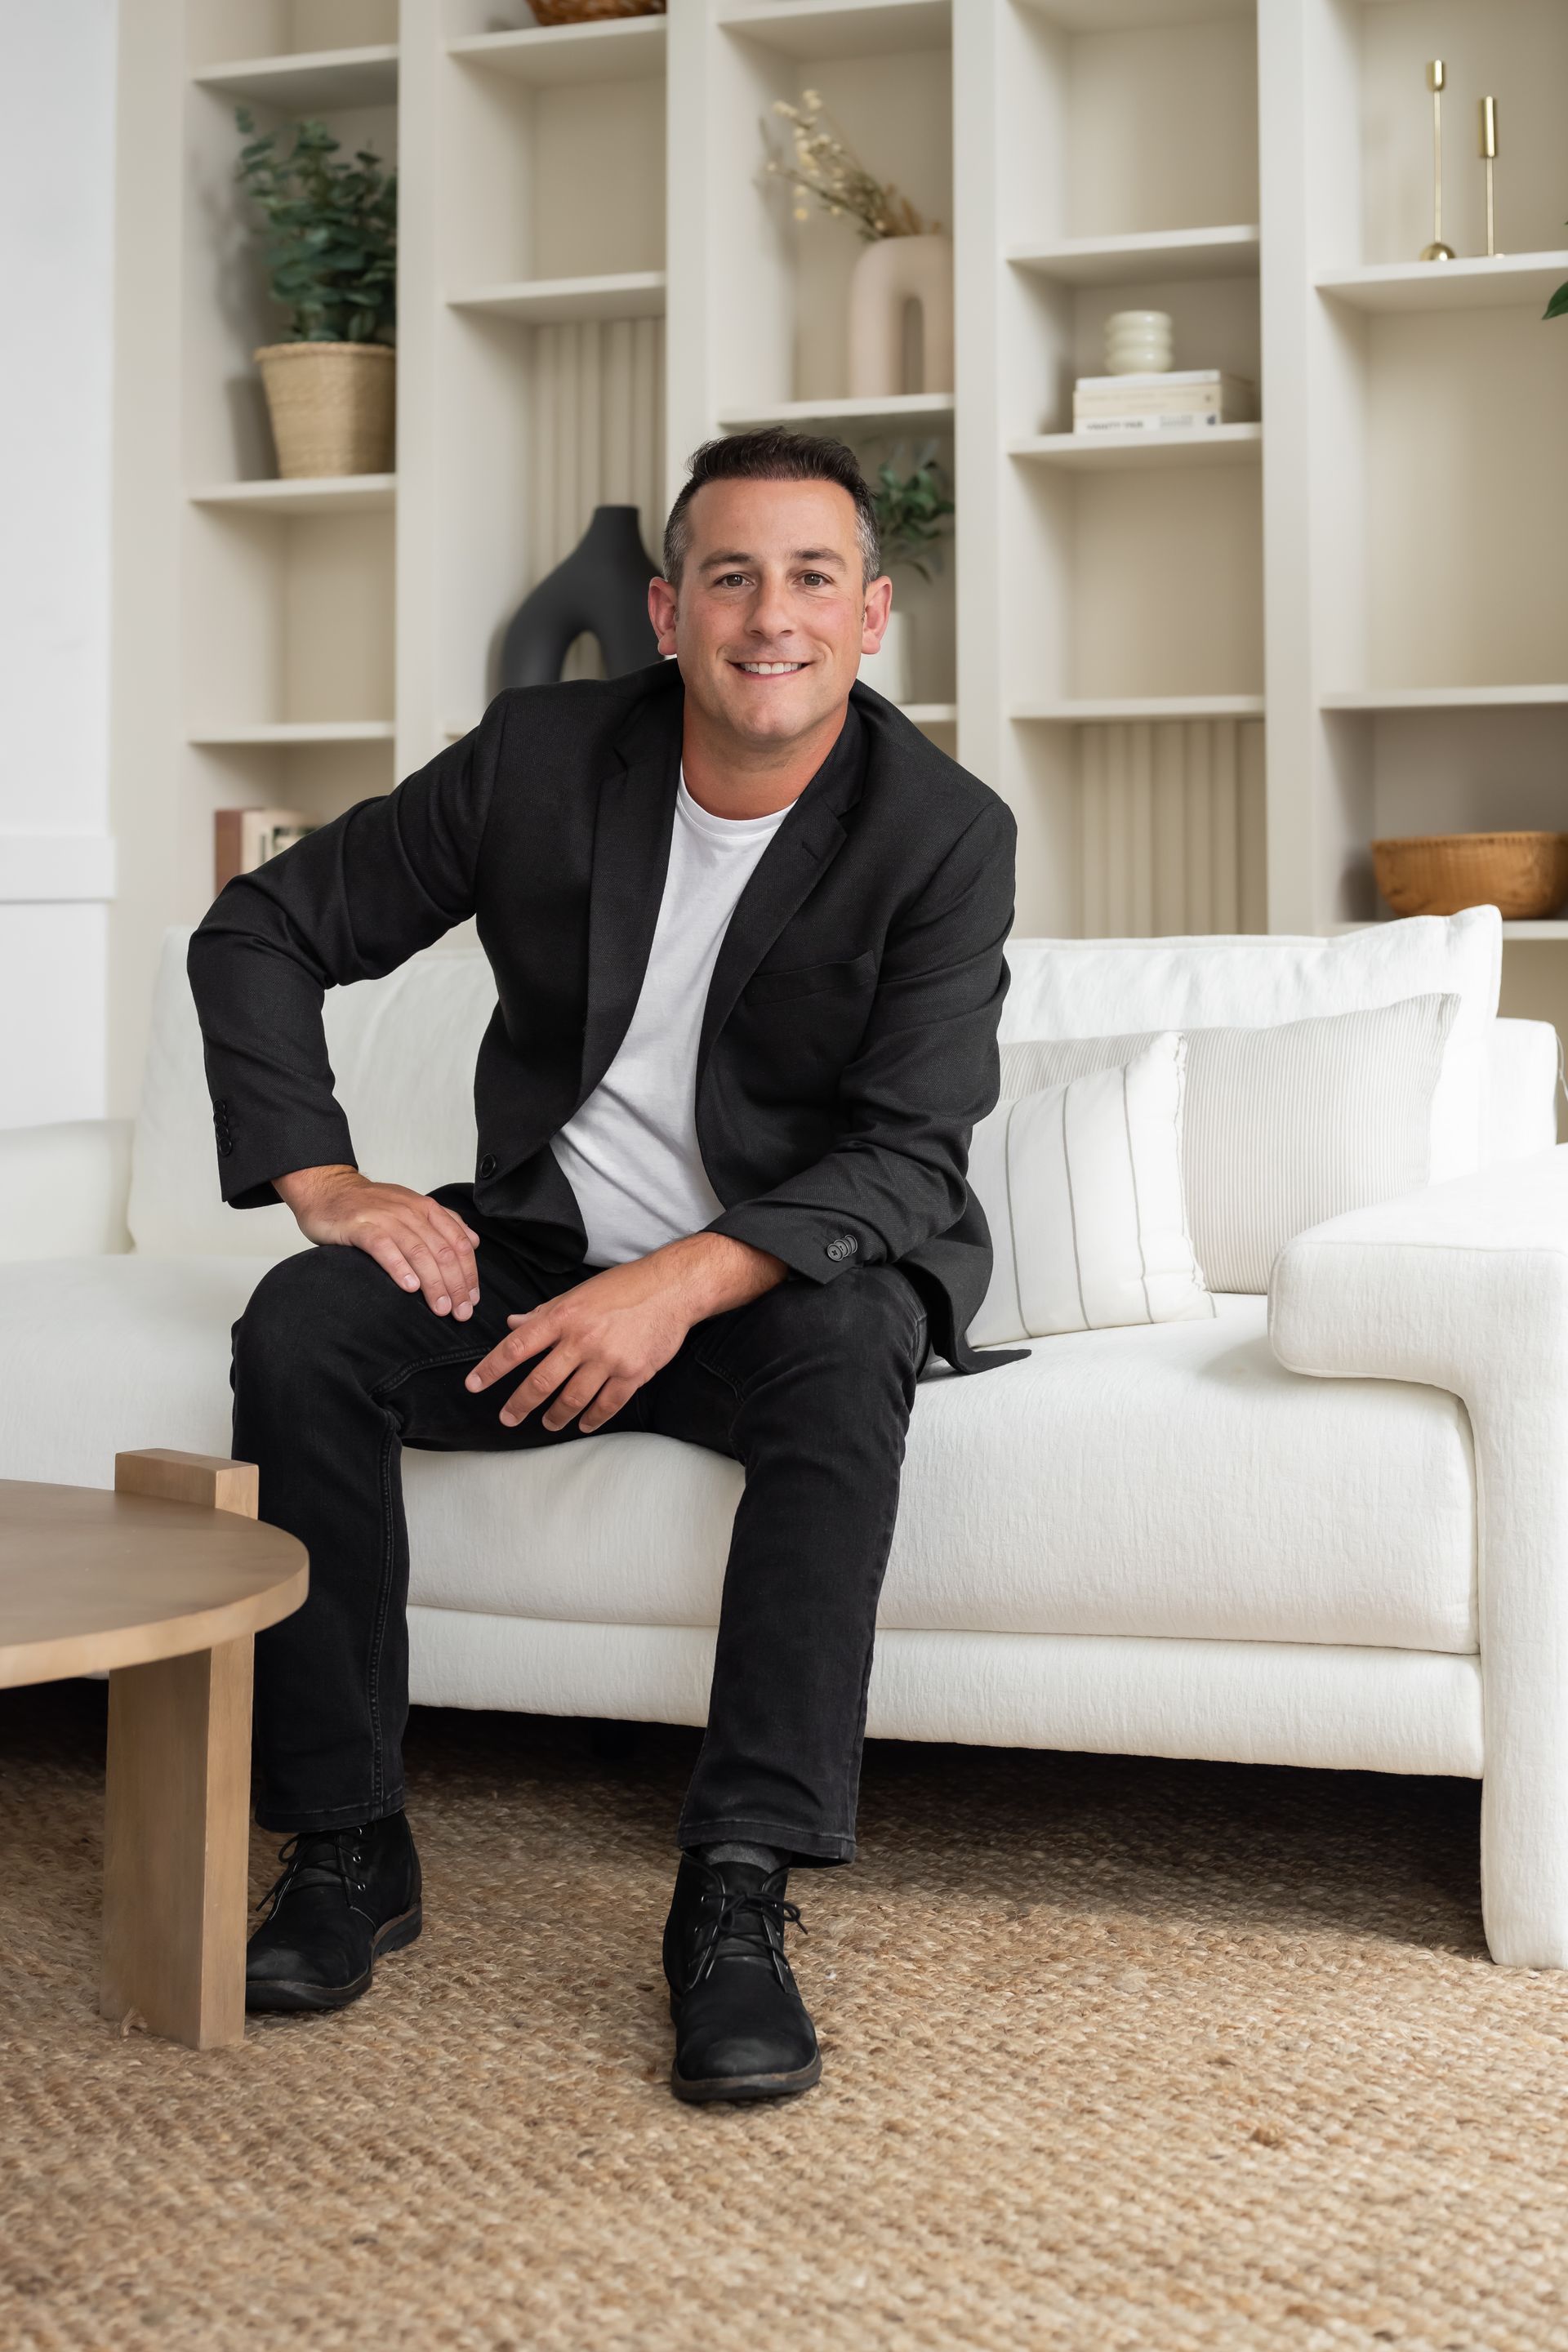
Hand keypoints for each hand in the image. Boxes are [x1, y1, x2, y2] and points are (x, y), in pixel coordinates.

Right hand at [276, 1164, 481, 1319]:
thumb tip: (474, 1243)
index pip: (459, 1243)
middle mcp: (410, 1212)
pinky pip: (383, 1247)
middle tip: (461, 1313)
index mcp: (427, 1209)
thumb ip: (443, 1223)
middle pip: (442, 1251)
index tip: (473, 1299)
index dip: (469, 1273)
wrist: (328, 1189)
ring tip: (440, 1308)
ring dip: (433, 1283)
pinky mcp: (359, 1226)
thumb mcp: (412, 1207)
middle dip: (456, 1285)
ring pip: (418, 1252)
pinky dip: (399, 1267)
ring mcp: (385, 1218)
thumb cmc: (370, 1206)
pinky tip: (410, 1287)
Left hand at [465, 1232, 784, 1433]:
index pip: (517, 1346)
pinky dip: (591, 1419)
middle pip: (540, 1381)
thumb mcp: (578, 1292)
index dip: (492, 1368)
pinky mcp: (633, 1373)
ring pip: (571, 1399)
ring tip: (546, 1423)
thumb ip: (544, 1313)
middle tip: (507, 1418)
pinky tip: (583, 1424)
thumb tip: (513, 1323)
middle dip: (519, 1404)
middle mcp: (582, 1339)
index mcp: (563, 1315)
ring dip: (554, 1416)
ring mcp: (608, 1359)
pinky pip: (606, 1405)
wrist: (672, 1289)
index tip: (474, 1385)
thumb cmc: (624, 1287)